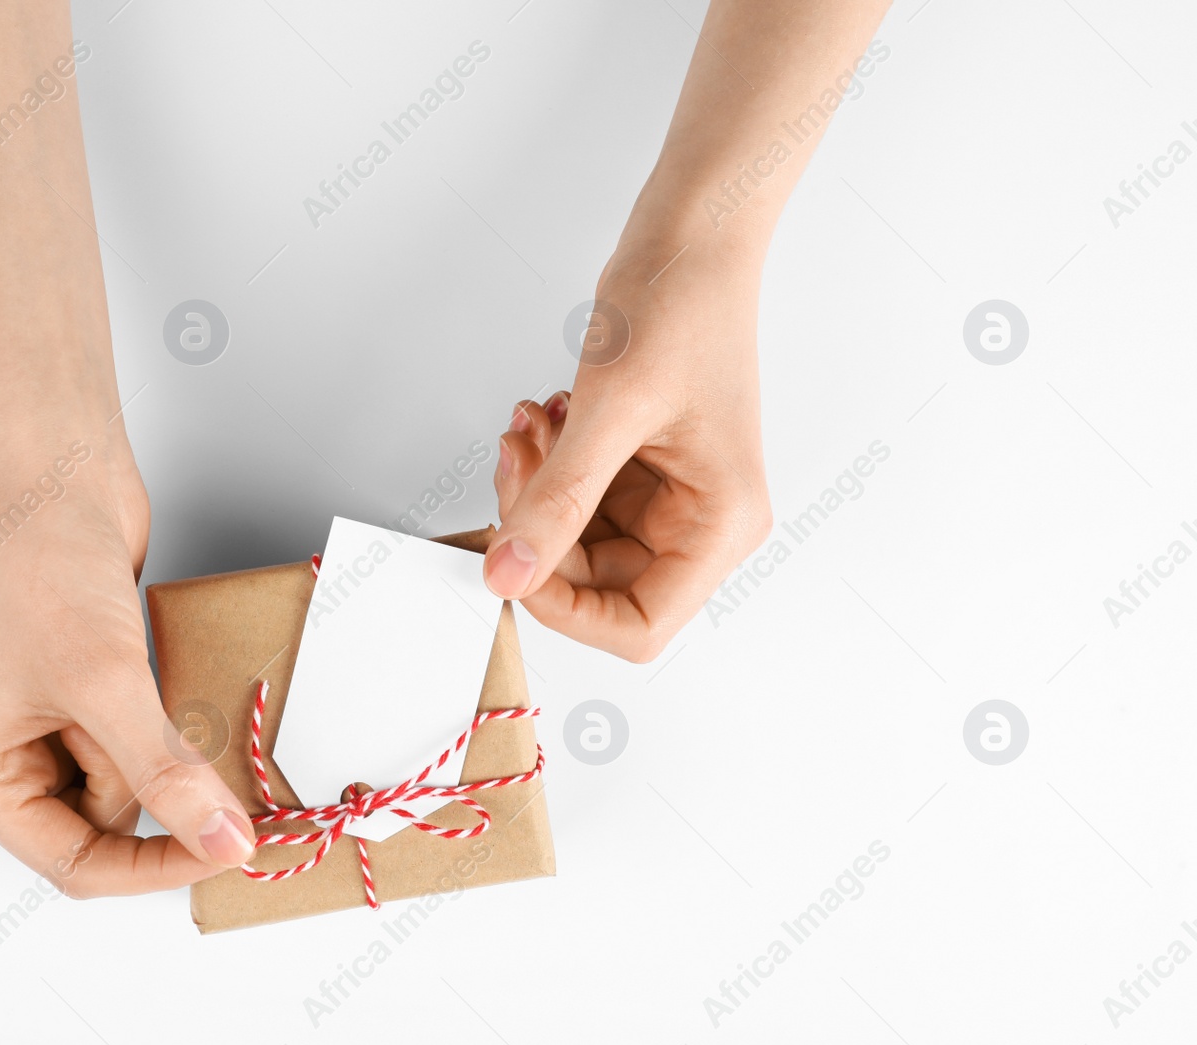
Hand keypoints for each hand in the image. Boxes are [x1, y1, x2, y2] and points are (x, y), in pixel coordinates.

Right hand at [0, 437, 255, 895]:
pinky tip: (173, 680)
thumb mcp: (107, 683)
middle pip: (106, 824)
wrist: (54, 467)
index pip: (74, 863)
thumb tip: (221, 841)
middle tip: (215, 760)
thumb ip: (165, 773)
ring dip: (170, 751)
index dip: (154, 867)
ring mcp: (48, 721)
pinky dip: (171, 721)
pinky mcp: (90, 687)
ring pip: (133, 780)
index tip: (229, 848)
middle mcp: (5, 756)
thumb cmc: (42, 562)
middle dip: (163, 793)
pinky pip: (143, 736)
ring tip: (167, 688)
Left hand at [485, 251, 772, 661]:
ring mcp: (670, 497)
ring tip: (530, 429)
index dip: (566, 608)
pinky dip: (547, 467)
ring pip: (577, 540)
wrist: (693, 234)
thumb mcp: (609, 411)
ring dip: (537, 491)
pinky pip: (577, 498)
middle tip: (515, 466)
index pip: (639, 626)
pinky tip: (542, 420)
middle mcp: (703, 521)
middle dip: (539, 531)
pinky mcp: (642, 469)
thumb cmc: (683, 303)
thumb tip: (507, 573)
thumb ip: (557, 501)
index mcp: (721, 524)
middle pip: (598, 583)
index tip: (512, 561)